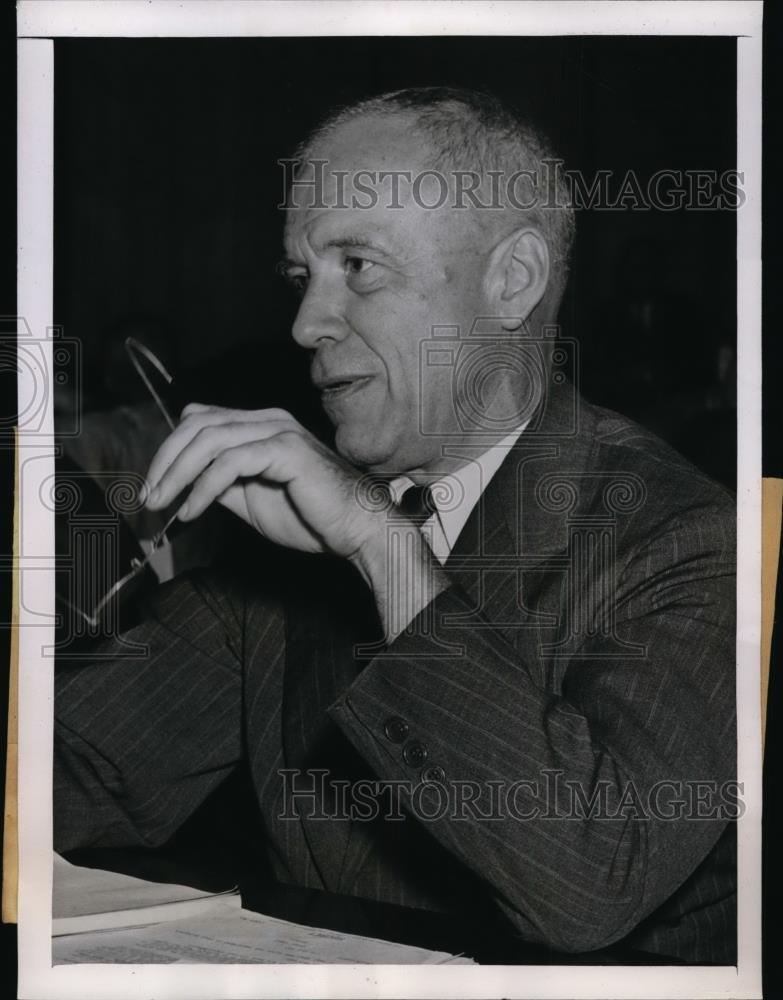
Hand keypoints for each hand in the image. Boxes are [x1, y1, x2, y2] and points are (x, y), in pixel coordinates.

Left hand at [144, 403, 385, 560]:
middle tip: (148, 498)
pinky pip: (231, 463)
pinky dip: (204, 487)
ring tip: (163, 505)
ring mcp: (278, 431)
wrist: (357, 530)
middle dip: (165, 461)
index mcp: (260, 425)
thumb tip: (183, 486)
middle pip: (197, 423)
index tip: (154, 487)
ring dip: (177, 474)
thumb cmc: (313, 517)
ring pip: (209, 439)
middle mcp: (268, 419)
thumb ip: (221, 484)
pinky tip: (193, 511)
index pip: (200, 419)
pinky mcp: (286, 451)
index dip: (170, 449)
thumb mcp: (251, 499)